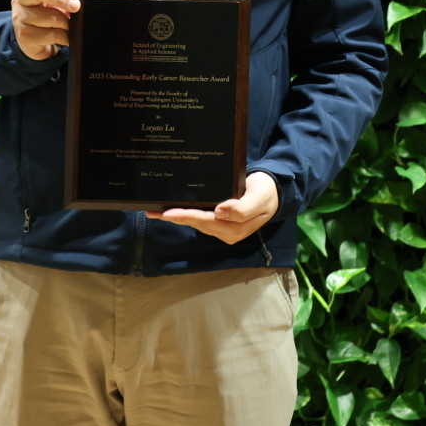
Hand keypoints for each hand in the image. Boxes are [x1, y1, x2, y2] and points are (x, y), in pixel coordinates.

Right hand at [10, 0, 105, 60]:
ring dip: (64, 22)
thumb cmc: (49, 16)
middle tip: (76, 6)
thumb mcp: (63, 2)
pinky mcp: (23, 34)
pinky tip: (67, 37)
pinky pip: (47, 34)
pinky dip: (62, 36)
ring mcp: (20, 16)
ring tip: (72, 26)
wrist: (34, 42)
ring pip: (44, 16)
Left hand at [146, 171, 278, 244]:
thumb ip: (242, 208)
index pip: (206, 220)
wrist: (272, 193)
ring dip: (176, 217)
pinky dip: (186, 215)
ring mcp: (222, 229)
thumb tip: (220, 212)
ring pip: (196, 223)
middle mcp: (226, 232)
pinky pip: (199, 220)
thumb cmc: (265, 193)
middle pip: (196, 223)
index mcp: (235, 228)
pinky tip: (172, 211)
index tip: (169, 213)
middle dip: (175, 218)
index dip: (187, 216)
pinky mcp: (219, 224)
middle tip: (152, 212)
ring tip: (156, 211)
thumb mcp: (258, 198)